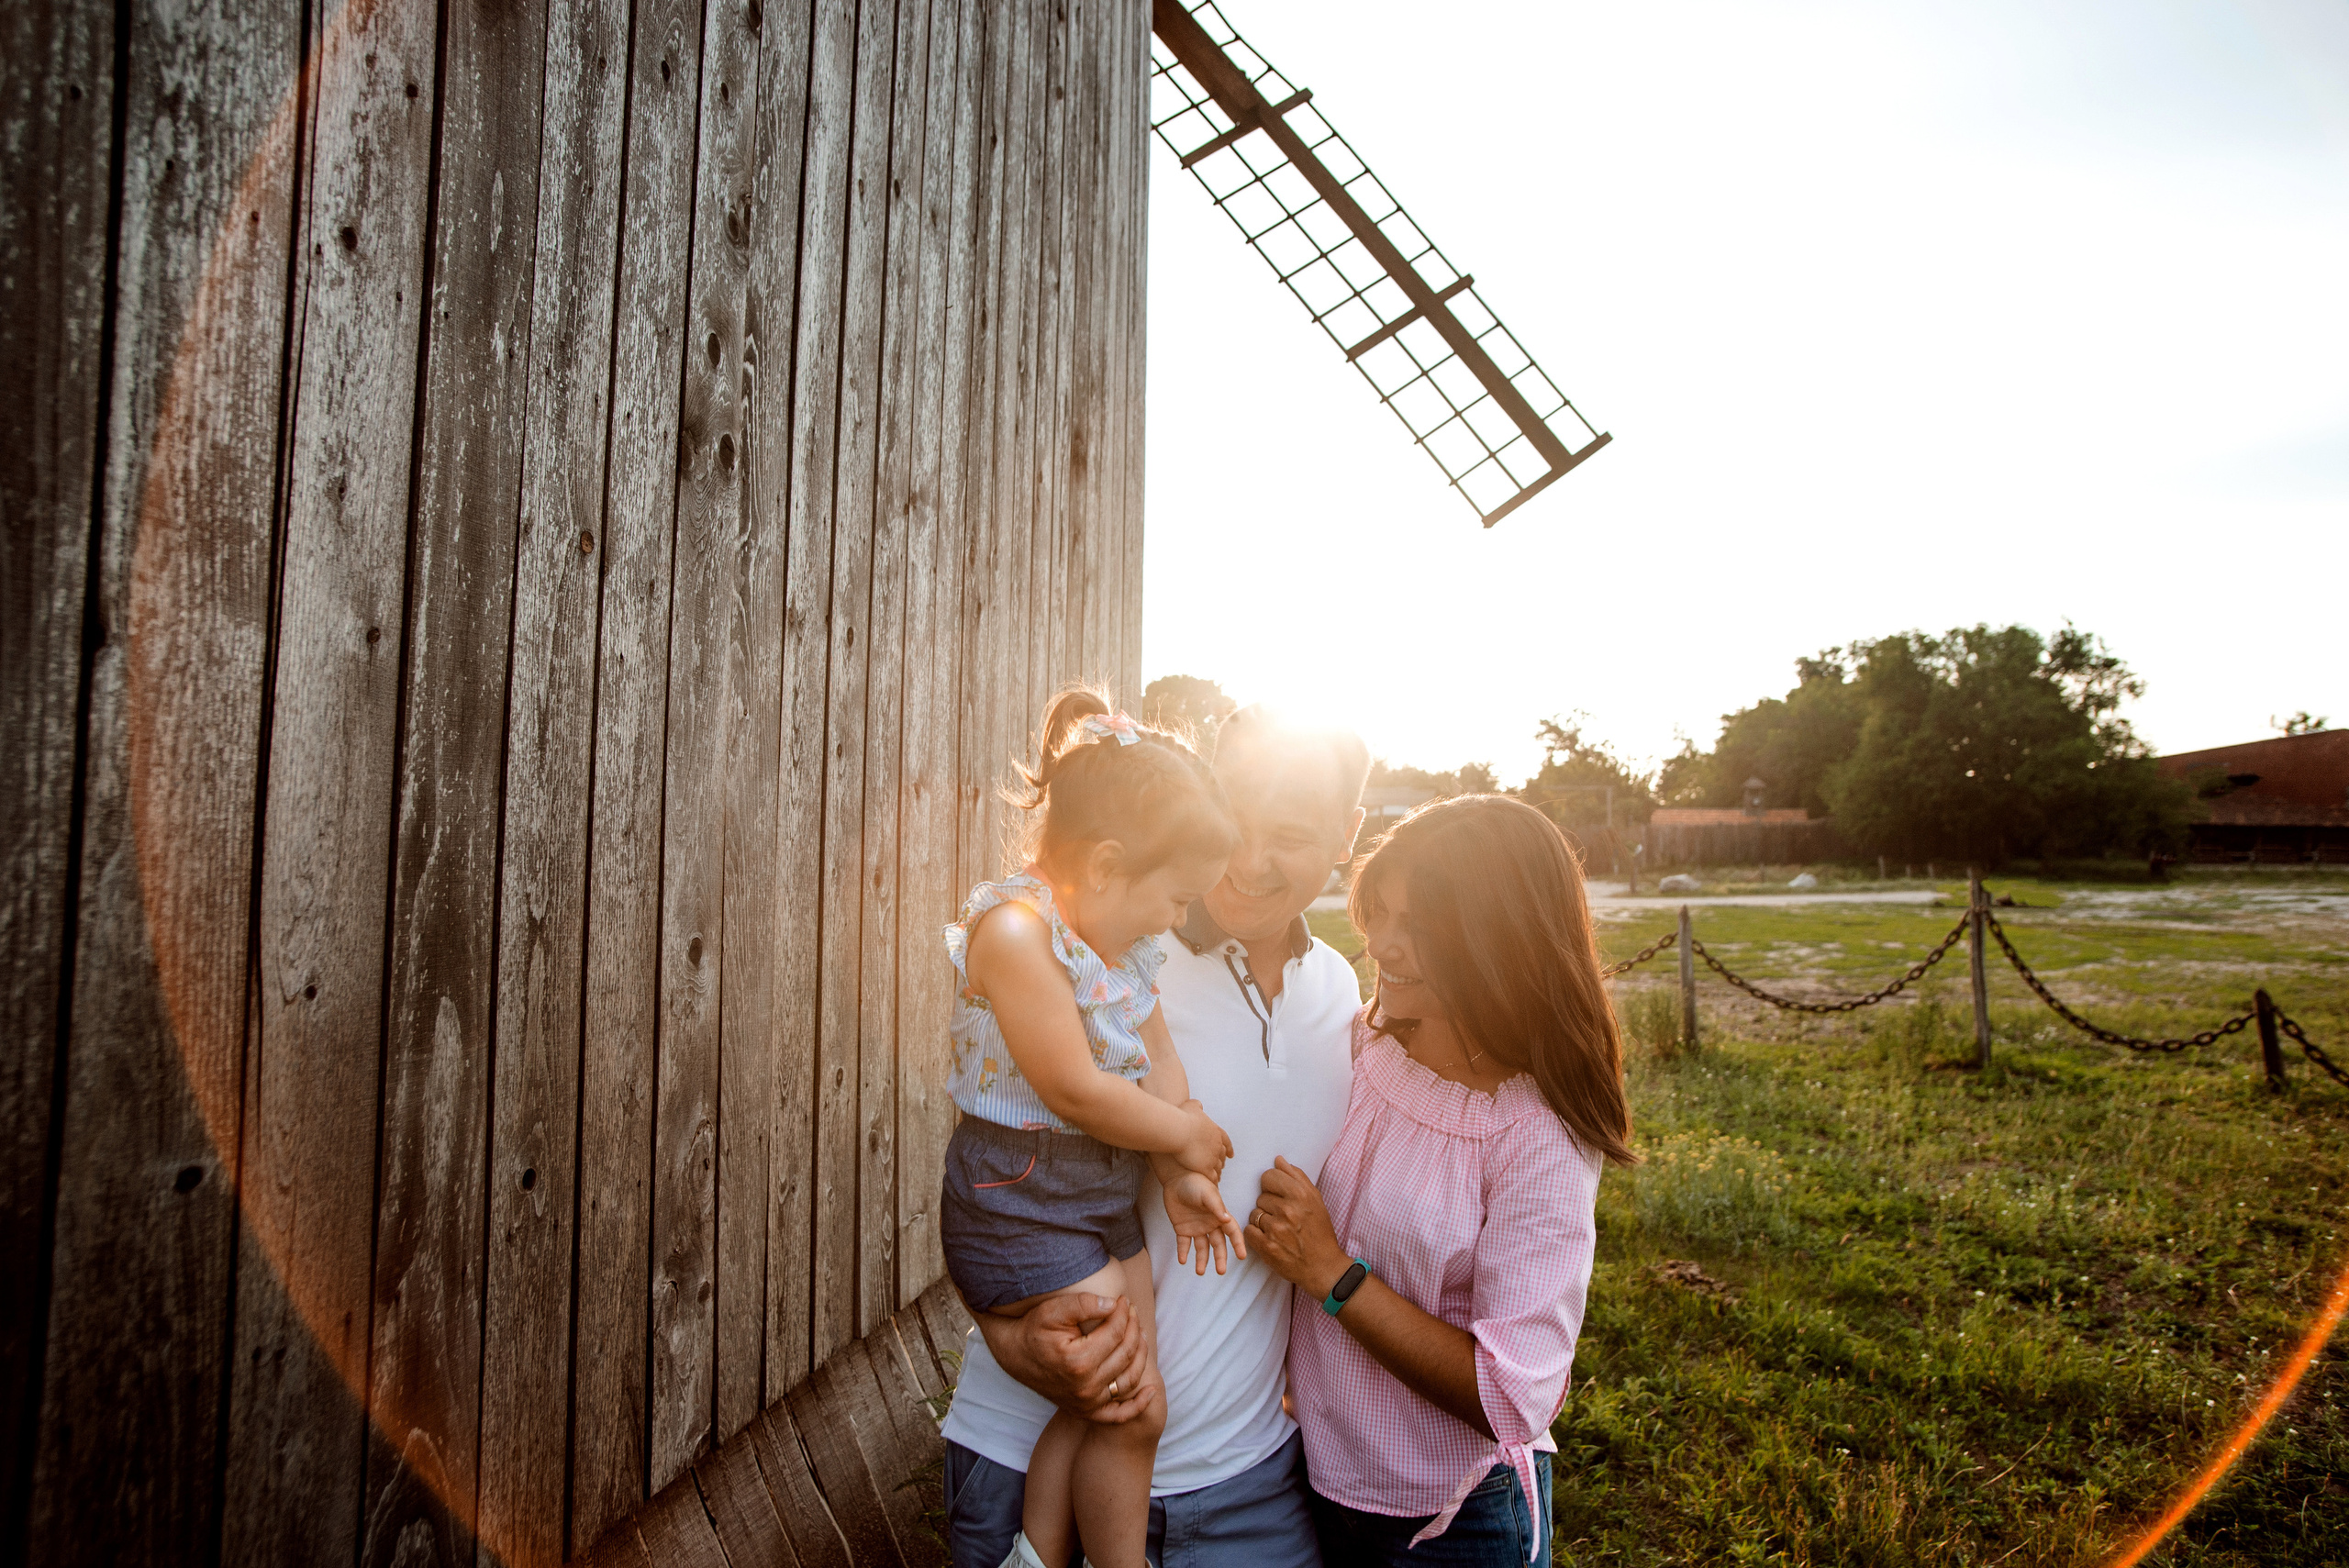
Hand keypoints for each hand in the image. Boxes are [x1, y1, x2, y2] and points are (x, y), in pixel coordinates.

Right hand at [972, 1292, 1152, 1423]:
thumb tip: (1114, 1304)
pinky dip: (1138, 1406)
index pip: (1116, 1332)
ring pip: (1129, 1379)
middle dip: (1134, 1328)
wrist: (1015, 1355)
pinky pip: (1118, 1415)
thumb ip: (1084, 1304)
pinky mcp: (1086, 1411)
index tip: (1124, 1300)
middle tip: (1132, 1312)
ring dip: (1141, 1355)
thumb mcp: (1053, 1310)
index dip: (1124, 1313)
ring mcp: (1087, 1402)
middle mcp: (1085, 1387)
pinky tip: (1151, 1391)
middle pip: (1126, 1353)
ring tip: (1139, 1334)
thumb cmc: (1034, 1330)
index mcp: (1079, 1361)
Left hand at [1162, 1170, 1246, 1276]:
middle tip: (1221, 1271)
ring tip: (1200, 1272)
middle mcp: (1210, 1225)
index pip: (1232, 1232)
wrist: (1176, 1178)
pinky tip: (1182, 1261)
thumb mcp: (1208, 1194)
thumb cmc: (1196, 1183)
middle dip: (1220, 1258)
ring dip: (1201, 1260)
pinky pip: (1183, 1244)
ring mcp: (1196, 1228)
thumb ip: (1217, 1207)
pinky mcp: (1182, 1229)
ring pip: (1201, 1248)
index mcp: (1219, 1216)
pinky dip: (1183, 1252)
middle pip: (1218, 1245)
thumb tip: (1227, 1220)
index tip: (1242, 1256)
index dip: (1238, 1244)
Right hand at [1172, 1100, 1232, 1180]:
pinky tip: (1212, 1185)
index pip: (1225, 1141)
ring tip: (1217, 1177)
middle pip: (1222, 1155)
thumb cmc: (1183, 1118)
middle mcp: (1217, 1145)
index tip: (1230, 1154)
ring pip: (1218, 1167)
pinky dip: (1213, 1180)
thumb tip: (1199, 1104)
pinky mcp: (1205, 1168)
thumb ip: (1196, 1106)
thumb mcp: (1191, 1107)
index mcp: (1216, 1132)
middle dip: (1222, 1160)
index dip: (1228, 1147)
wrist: (1180, 1131)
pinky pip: (1212, 1176)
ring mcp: (1212, 1157)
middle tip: (1222, 1166)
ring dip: (1218, 1171)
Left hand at [1242, 1156, 1348, 1293]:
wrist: (1323, 1266)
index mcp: (1300, 1194)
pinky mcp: (1266, 1246)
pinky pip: (1249, 1230)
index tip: (1279, 1196)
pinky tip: (1270, 1239)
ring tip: (1278, 1229)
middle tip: (1283, 1218)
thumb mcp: (1315, 1200)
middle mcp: (1288, 1209)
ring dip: (1262, 1221)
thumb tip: (1278, 1159)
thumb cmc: (1319, 1231)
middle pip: (1261, 1196)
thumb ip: (1296, 1176)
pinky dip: (1256, 1235)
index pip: (1269, 1176)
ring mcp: (1276, 1228)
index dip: (1272, 1186)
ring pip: (1254, 1213)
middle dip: (1269, 1206)